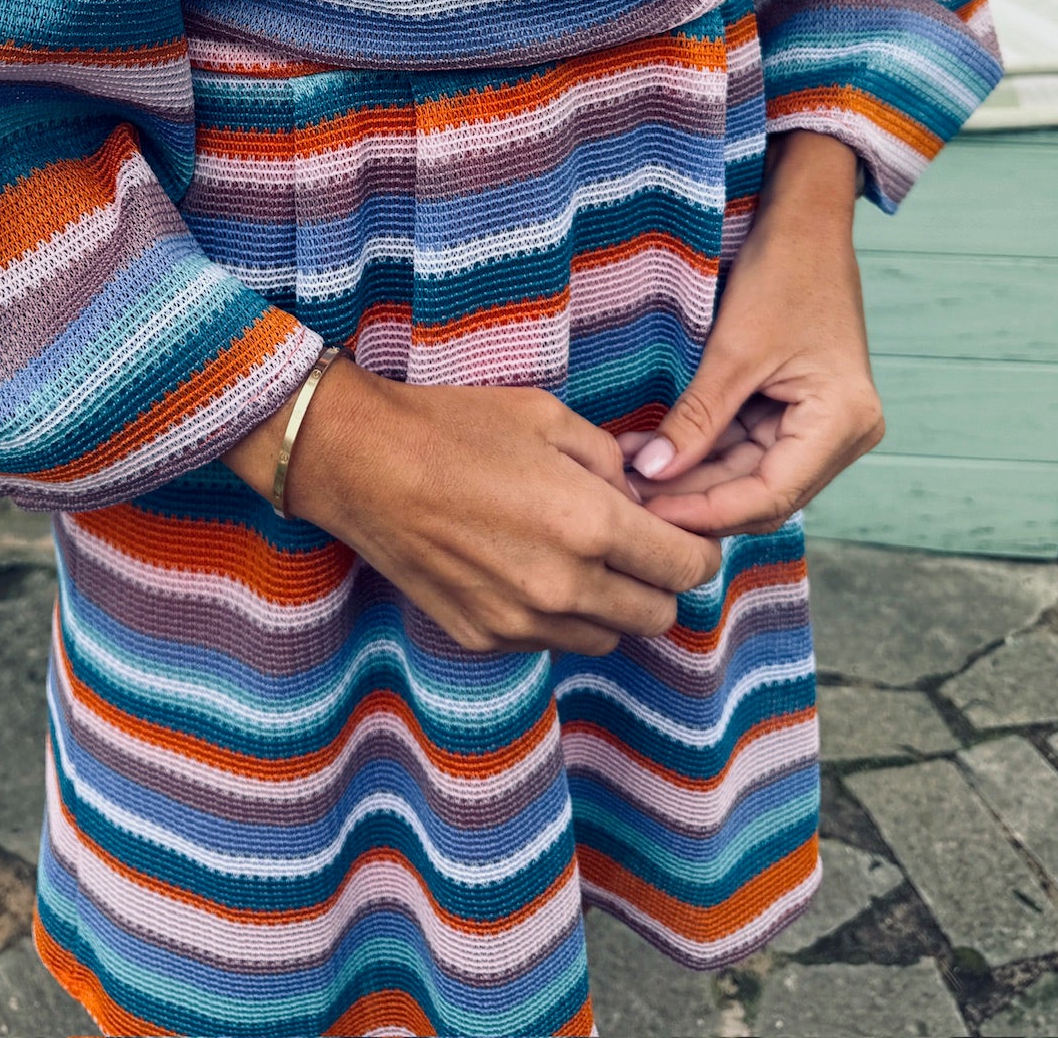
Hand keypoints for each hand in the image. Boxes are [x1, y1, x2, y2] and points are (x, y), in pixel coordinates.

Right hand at [225, 363, 722, 655]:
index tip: (683, 532)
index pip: (687, 567)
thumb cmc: (453, 427)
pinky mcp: (484, 638)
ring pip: (608, 637)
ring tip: (582, 557)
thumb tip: (642, 492)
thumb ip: (610, 460)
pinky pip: (551, 641)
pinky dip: (559, 616)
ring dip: (613, 605)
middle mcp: (562, 586)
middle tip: (637, 544)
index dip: (697, 548)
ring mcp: (520, 621)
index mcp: (588, 524)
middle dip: (660, 580)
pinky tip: (530, 570)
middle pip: (658, 614)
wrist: (360, 464)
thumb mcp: (547, 417)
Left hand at [621, 130, 884, 534]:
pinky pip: (744, 446)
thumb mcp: (734, 350)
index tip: (647, 517)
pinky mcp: (795, 411)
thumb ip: (696, 420)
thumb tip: (652, 474)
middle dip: (692, 496)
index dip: (706, 511)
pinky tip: (651, 451)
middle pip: (758, 492)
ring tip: (627, 472)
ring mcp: (820, 425)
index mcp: (843, 423)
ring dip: (690, 475)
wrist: (804, 221)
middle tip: (625, 496)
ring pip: (746, 474)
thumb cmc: (783, 273)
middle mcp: (842, 435)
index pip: (770, 496)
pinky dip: (700, 450)